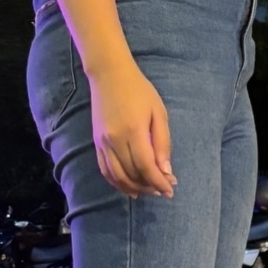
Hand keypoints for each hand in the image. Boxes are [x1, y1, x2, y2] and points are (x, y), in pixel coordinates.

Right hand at [89, 57, 176, 198]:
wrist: (109, 75)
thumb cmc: (139, 90)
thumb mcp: (158, 112)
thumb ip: (162, 142)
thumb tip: (166, 171)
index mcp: (133, 131)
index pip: (146, 166)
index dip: (158, 182)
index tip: (170, 190)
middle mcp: (115, 140)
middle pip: (132, 174)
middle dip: (149, 186)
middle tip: (163, 190)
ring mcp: (103, 143)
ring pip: (117, 176)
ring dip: (133, 188)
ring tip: (148, 191)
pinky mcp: (96, 143)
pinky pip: (105, 170)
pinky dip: (116, 182)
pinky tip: (128, 188)